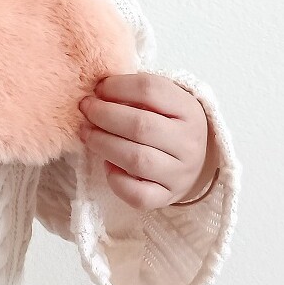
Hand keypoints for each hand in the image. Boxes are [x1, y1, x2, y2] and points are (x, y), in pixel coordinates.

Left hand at [78, 73, 216, 210]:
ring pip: (137, 160)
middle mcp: (188, 143)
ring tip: (87, 133)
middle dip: (104, 115)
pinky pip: (138, 195)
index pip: (151, 90)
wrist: (198, 160)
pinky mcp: (167, 198)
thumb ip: (134, 92)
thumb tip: (96, 92)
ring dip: (103, 144)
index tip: (99, 88)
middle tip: (85, 108)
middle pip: (141, 126)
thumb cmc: (169, 122)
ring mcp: (180, 174)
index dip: (117, 86)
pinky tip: (107, 165)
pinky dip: (116, 180)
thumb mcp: (163, 100)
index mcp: (188, 110)